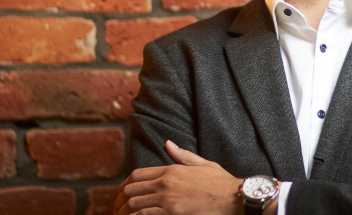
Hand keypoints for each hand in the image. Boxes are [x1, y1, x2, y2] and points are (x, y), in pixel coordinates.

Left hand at [114, 140, 241, 214]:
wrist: (234, 196)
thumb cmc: (221, 183)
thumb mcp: (203, 164)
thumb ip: (182, 155)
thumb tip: (168, 143)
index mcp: (171, 169)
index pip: (137, 174)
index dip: (125, 185)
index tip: (122, 195)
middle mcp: (165, 181)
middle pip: (131, 188)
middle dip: (120, 200)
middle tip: (117, 209)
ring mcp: (167, 197)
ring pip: (133, 202)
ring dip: (125, 211)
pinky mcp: (171, 211)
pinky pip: (143, 213)